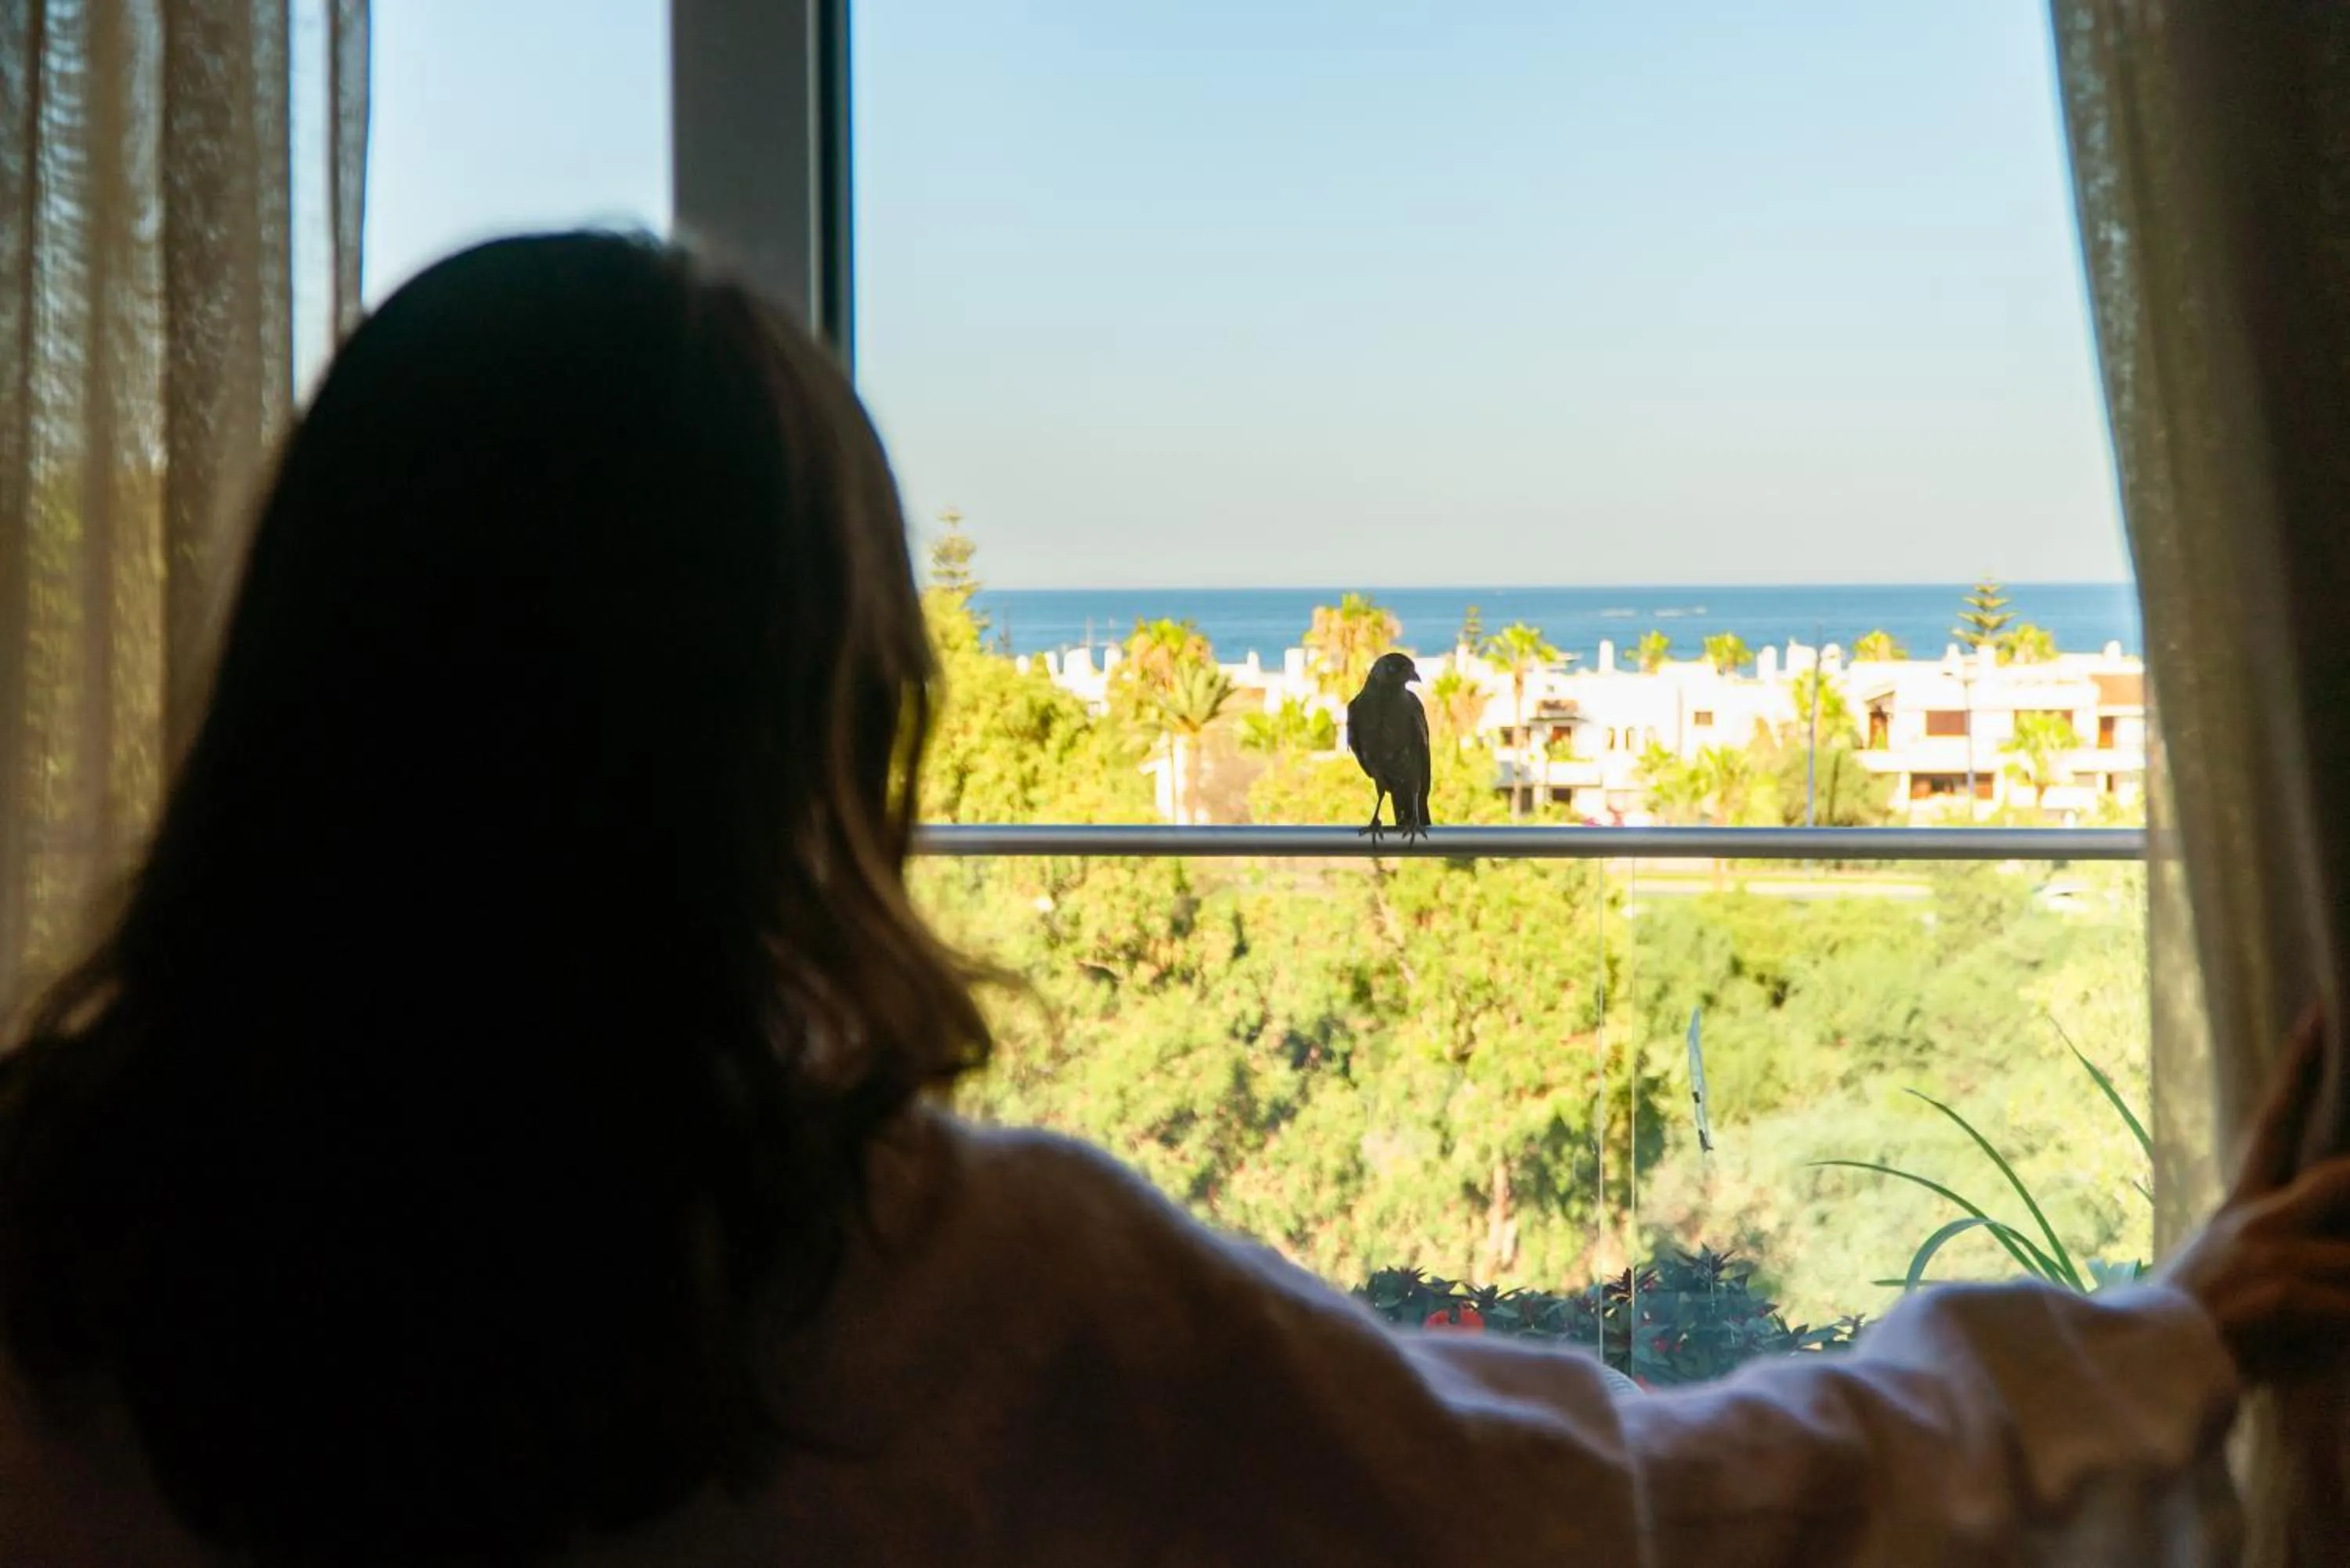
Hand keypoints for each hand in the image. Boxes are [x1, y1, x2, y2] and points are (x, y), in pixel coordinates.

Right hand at [2161, 1005, 2349, 1384]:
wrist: (2134, 1373)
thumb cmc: (2182, 1336)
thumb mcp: (2222, 1275)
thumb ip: (2272, 1250)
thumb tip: (2324, 1250)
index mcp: (2239, 1210)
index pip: (2271, 1124)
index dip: (2297, 1069)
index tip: (2319, 1016)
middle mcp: (2255, 1221)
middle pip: (2338, 1177)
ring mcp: (2268, 1255)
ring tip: (2341, 1283)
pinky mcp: (2281, 1293)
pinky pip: (2347, 1305)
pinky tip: (2340, 1321)